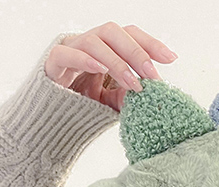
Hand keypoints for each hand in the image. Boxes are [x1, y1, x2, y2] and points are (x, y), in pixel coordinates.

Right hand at [44, 22, 177, 111]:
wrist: (47, 122)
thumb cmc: (78, 107)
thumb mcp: (108, 103)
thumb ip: (125, 96)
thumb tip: (150, 95)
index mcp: (104, 48)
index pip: (130, 35)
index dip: (150, 43)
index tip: (171, 59)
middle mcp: (88, 42)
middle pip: (115, 32)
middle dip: (137, 52)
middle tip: (152, 75)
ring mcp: (69, 49)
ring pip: (94, 41)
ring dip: (116, 62)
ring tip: (131, 82)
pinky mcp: (52, 63)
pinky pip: (67, 54)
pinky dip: (84, 59)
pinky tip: (100, 69)